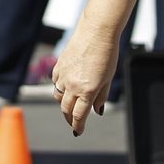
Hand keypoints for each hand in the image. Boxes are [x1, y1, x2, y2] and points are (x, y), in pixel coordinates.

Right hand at [52, 20, 121, 135]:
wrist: (96, 31)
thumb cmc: (107, 53)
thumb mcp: (108, 79)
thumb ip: (101, 97)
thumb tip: (97, 110)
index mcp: (87, 90)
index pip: (78, 116)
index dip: (78, 126)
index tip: (78, 132)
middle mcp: (73, 84)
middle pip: (66, 109)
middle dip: (69, 118)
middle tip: (73, 123)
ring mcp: (64, 74)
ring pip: (57, 96)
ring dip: (63, 103)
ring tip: (70, 104)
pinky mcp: (59, 65)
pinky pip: (55, 82)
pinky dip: (59, 88)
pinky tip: (65, 87)